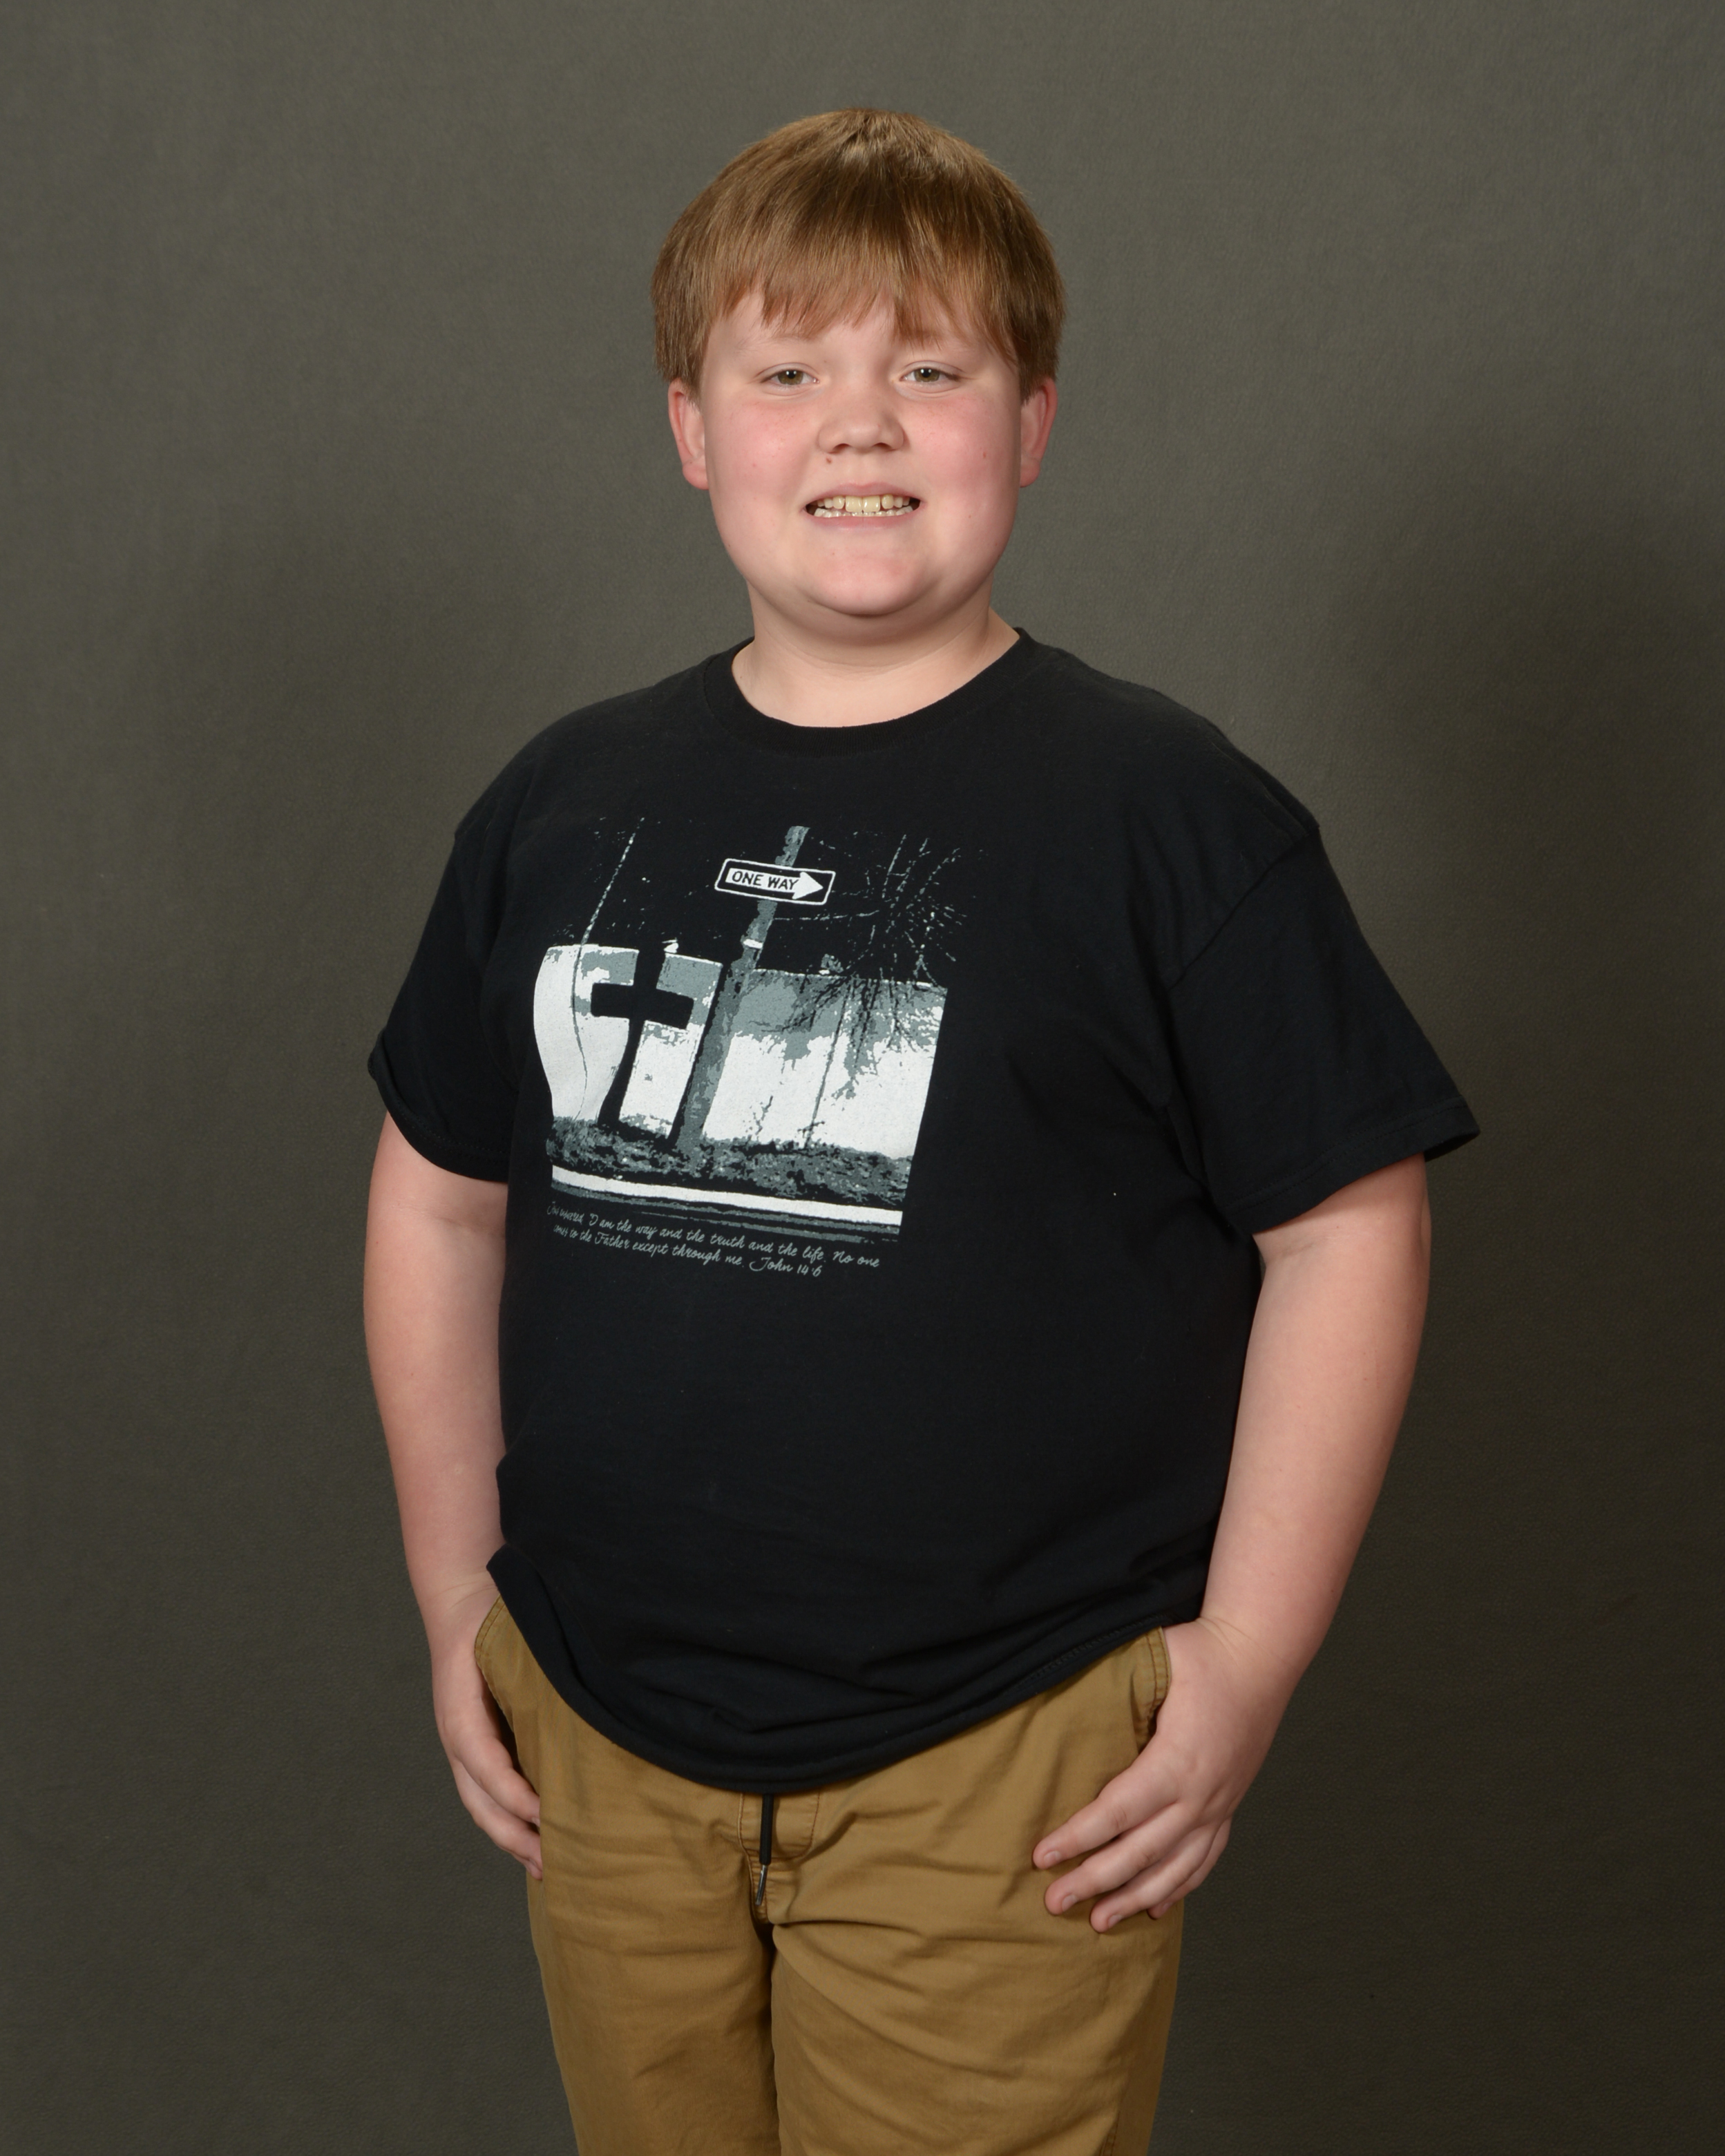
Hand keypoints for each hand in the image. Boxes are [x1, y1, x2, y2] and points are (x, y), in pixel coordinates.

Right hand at [428, 1580, 542, 1878]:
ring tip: (547, 1868)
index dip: (513, 1792)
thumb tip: (587, 1672)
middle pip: (480, 1799)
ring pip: (483, 1806)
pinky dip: (511, 1820)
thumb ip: (534, 1658)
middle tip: (553, 1861)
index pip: (484, 1762)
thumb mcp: (507, 1629)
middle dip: (514, 1834)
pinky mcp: (478, 1748)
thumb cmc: (492, 1616)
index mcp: (461, 1710)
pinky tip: (538, 1838)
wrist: (460, 1604)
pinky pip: (490, 1795)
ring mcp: (465, 1747)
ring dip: (513, 1838)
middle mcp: (458, 1736)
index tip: (546, 1813)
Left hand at [1031, 1616, 1290, 1928]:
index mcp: (1177, 1761)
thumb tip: (1062, 1691)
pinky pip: (1205, 1858)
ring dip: (1135, 1898)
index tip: (1042, 1856)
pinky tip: (1157, 1908)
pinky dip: (1179, 1886)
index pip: (1117, 1811)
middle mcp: (1201, 1794)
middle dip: (1095, 1880)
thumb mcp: (1157, 1659)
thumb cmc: (1202, 1653)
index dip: (1078, 1837)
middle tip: (1054, 1902)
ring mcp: (1220, 1804)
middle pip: (1140, 1851)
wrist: (1262, 1656)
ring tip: (1098, 1923)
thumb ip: (1117, 1685)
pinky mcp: (1230, 1804)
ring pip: (1174, 1867)